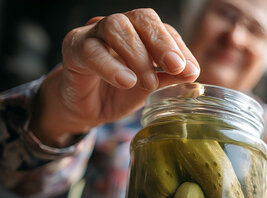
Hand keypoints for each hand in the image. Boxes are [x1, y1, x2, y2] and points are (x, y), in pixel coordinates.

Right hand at [31, 9, 199, 146]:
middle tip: (176, 68)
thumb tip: (192, 74)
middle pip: (141, 19)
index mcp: (140, 33)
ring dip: (138, 56)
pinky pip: (91, 49)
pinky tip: (126, 81)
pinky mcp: (74, 47)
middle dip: (163, 43)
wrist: (84, 109)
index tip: (191, 71)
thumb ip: (168, 78)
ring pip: (116, 27)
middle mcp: (119, 26)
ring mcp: (94, 33)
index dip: (179, 48)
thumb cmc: (118, 93)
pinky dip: (111, 66)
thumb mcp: (148, 88)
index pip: (164, 30)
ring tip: (148, 82)